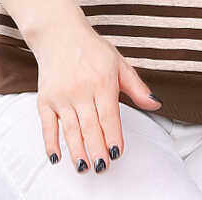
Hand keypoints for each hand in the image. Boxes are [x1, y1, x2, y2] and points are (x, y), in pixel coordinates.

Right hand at [27, 5, 161, 173]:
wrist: (59, 33)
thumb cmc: (92, 49)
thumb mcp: (119, 63)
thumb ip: (137, 87)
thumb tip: (156, 104)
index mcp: (102, 82)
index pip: (109, 115)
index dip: (113, 136)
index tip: (117, 152)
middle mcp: (81, 90)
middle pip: (90, 126)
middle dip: (97, 149)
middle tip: (103, 166)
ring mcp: (61, 96)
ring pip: (70, 129)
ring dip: (77, 151)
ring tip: (85, 167)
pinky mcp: (45, 99)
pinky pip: (47, 125)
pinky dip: (50, 143)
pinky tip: (56, 157)